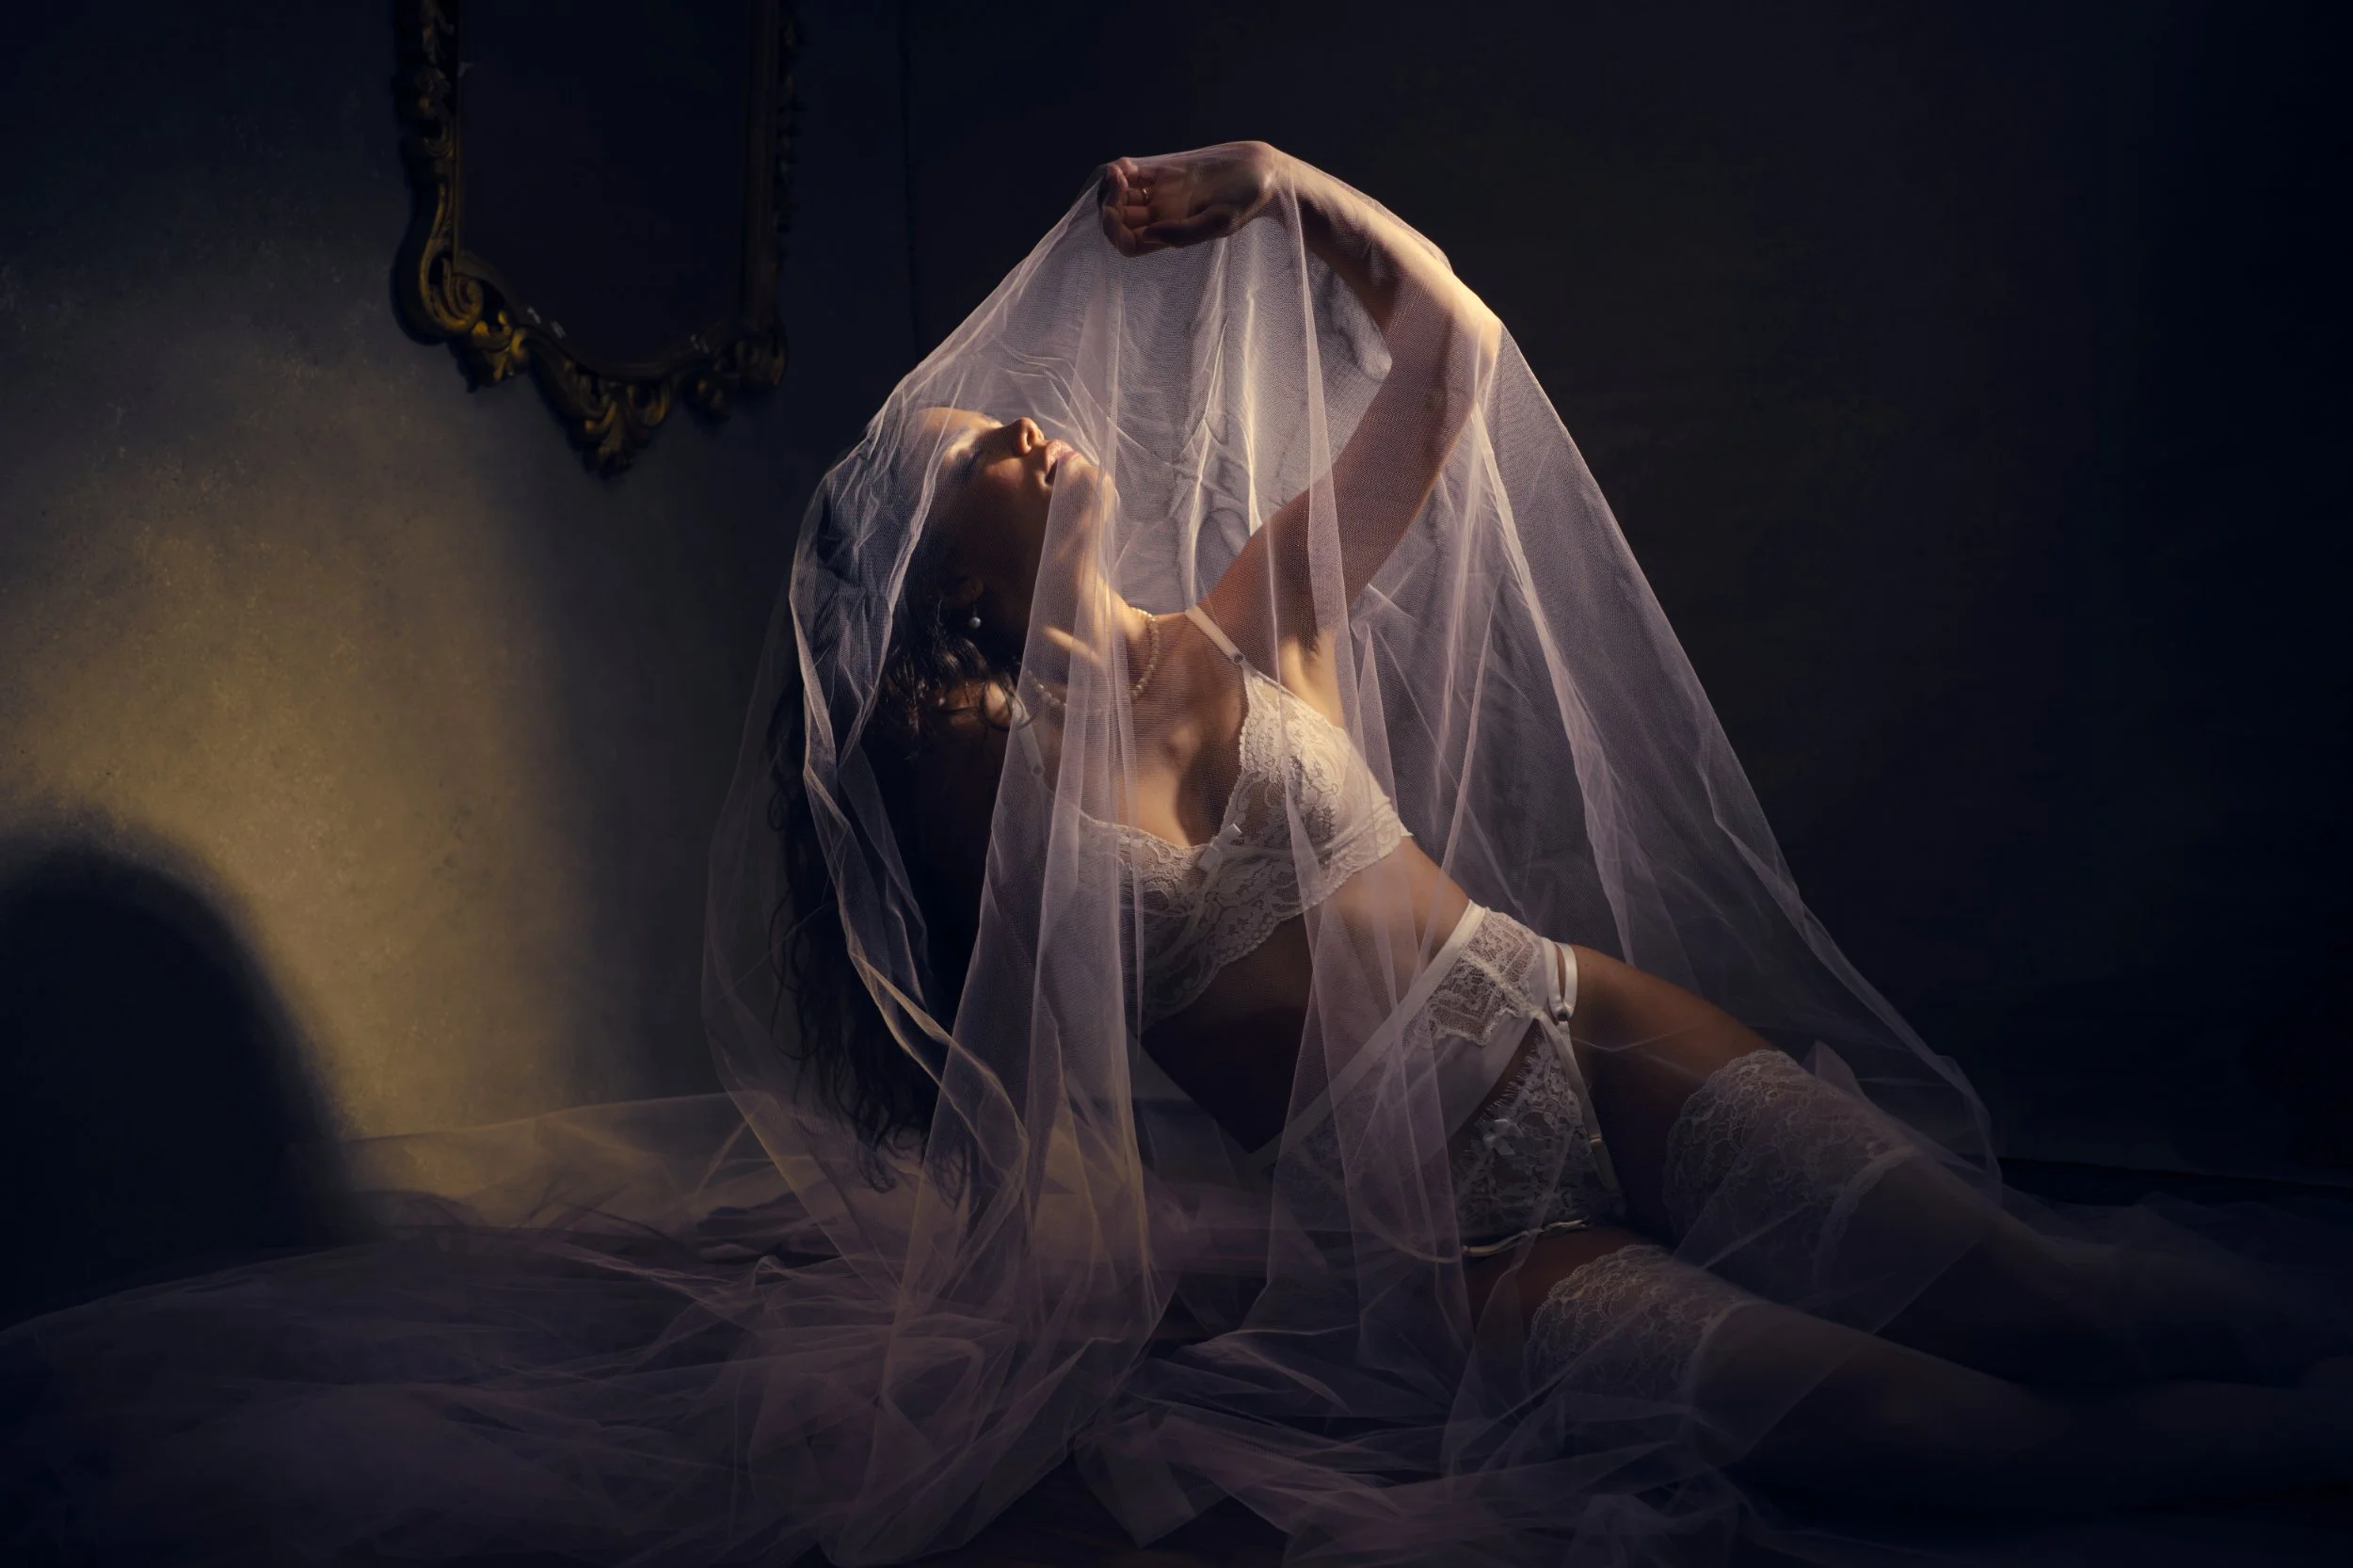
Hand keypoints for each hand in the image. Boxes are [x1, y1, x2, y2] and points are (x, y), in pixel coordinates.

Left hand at [1099, 142, 1287, 256]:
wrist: (1260, 170)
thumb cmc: (1245, 200)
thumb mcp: (1219, 221)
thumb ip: (1183, 232)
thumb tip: (1147, 235)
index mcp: (1171, 234)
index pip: (1128, 243)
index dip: (1113, 231)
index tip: (1113, 209)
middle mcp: (1162, 216)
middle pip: (1120, 219)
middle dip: (1109, 203)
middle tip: (1116, 181)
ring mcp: (1162, 194)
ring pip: (1123, 196)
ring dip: (1112, 185)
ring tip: (1118, 171)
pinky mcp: (1166, 172)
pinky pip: (1134, 175)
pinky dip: (1122, 170)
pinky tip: (1125, 165)